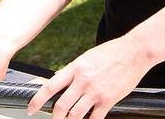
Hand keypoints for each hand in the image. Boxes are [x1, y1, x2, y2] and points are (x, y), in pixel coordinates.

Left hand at [26, 37, 149, 118]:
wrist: (134, 51)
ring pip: (75, 115)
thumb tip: (61, 82)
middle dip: (54, 117)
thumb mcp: (86, 58)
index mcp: (74, 68)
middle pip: (61, 106)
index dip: (37, 100)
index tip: (31, 109)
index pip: (50, 86)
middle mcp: (82, 81)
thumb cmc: (110, 53)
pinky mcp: (109, 100)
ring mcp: (95, 91)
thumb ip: (73, 71)